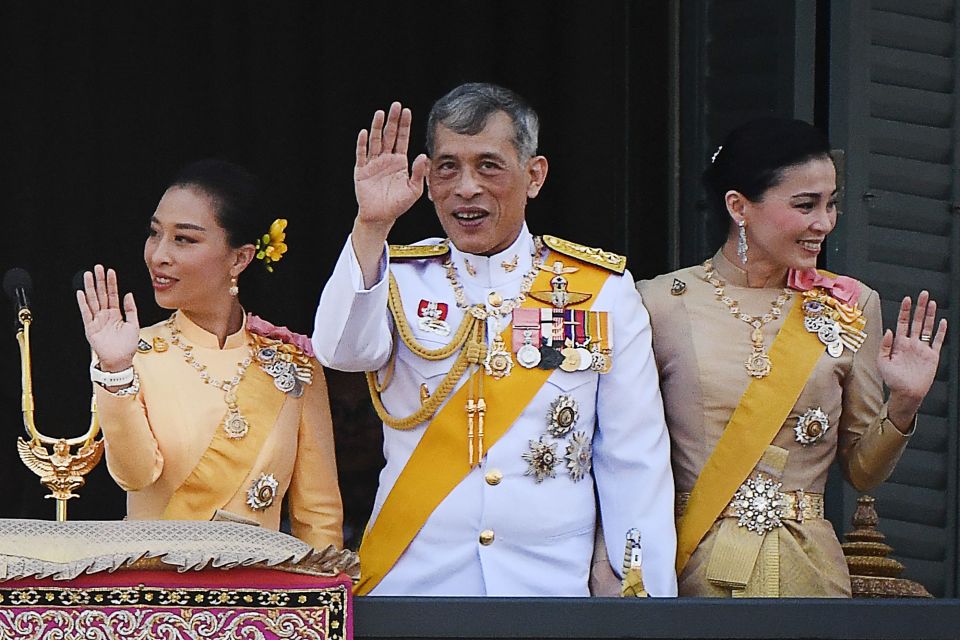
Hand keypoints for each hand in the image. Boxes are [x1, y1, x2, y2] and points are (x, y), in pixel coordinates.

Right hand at [76, 265, 139, 370]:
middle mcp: (105, 315)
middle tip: (97, 268)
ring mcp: (97, 320)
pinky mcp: (90, 328)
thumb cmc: (127, 346)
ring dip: (90, 288)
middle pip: (101, 294)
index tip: (110, 271)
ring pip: (93, 300)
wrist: (121, 360)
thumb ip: (131, 309)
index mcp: (115, 314)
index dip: (111, 283)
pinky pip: (86, 313)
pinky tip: (81, 293)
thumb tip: (129, 294)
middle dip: (99, 281)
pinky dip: (83, 303)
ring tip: (88, 275)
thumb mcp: (134, 325)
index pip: (112, 294)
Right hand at [354, 101, 429, 229]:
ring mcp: (373, 164)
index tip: (407, 111)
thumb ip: (419, 173)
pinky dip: (363, 144)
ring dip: (377, 127)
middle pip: (389, 135)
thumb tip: (423, 155)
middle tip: (396, 105)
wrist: (381, 217)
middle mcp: (386, 159)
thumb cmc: (398, 205)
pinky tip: (365, 133)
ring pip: (375, 142)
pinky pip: (362, 155)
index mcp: (399, 162)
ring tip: (380, 113)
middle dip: (392, 121)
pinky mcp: (362, 171)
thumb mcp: (414, 190)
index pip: (402, 139)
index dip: (404, 126)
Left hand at [878, 290, 946, 429]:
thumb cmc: (892, 380)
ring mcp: (923, 349)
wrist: (906, 393)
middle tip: (923, 294)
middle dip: (920, 307)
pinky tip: (942, 321)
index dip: (905, 311)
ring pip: (928, 328)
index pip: (903, 322)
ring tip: (932, 303)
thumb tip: (889, 330)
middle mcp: (912, 343)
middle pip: (917, 321)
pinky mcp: (932, 356)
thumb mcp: (882, 362)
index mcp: (899, 344)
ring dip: (930, 315)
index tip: (907, 299)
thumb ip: (885, 346)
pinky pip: (938, 341)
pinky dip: (940, 331)